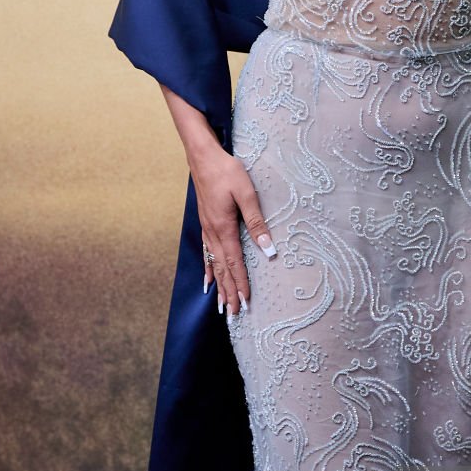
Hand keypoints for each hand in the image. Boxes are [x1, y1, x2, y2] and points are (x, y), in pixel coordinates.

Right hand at [189, 140, 274, 317]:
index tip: (245, 303)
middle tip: (233, 315)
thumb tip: (268, 249)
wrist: (202, 156)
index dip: (240, 284)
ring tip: (221, 305)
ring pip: (214, 264)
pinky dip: (209, 269)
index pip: (235, 263)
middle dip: (229, 292)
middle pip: (222, 269)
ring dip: (219, 285)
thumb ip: (257, 222)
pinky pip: (206, 253)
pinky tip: (208, 279)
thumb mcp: (246, 194)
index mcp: (224, 228)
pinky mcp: (205, 223)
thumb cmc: (227, 171)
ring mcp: (207, 229)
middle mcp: (213, 233)